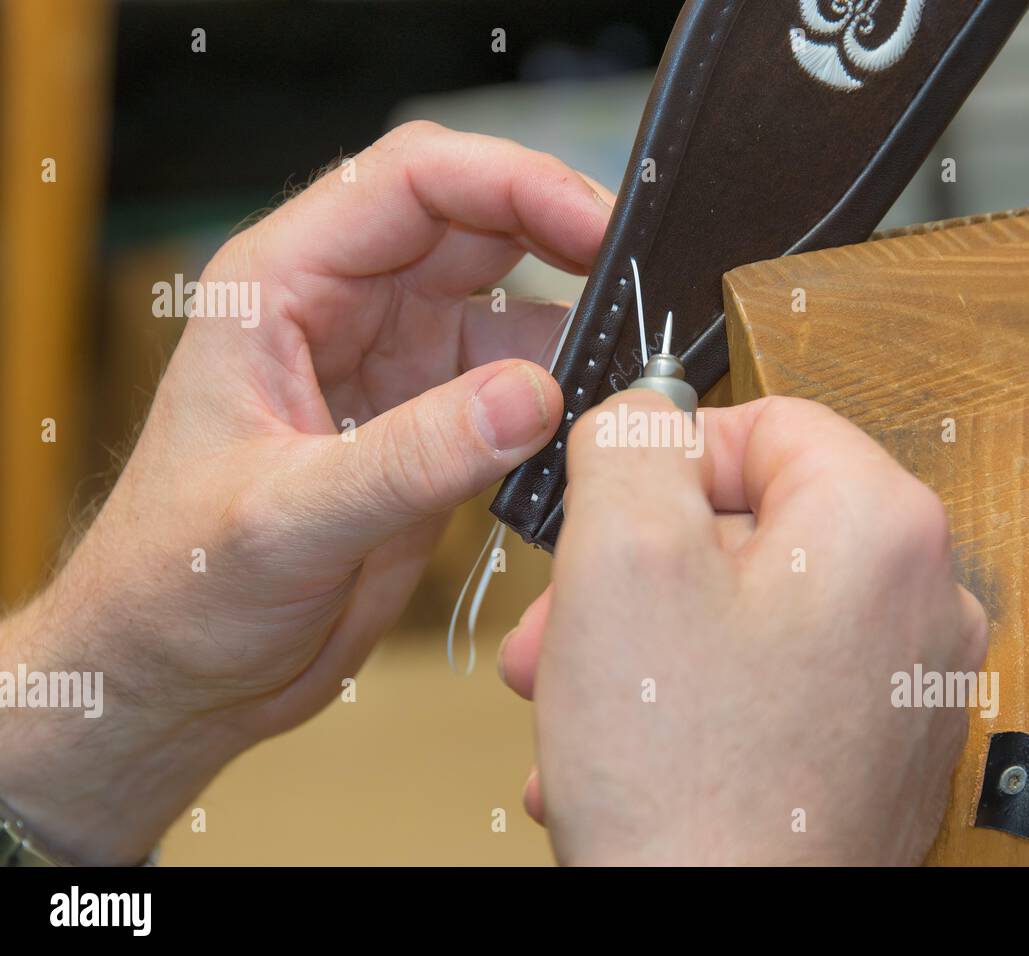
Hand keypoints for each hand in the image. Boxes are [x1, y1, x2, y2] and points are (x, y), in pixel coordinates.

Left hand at [0, 122, 612, 863]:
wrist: (175, 674)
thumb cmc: (176, 587)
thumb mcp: (286, 521)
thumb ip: (410, 459)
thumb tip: (534, 395)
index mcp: (283, 286)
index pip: (410, 179)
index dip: (512, 180)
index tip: (594, 223)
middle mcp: (345, 310)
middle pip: (476, 226)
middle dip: (564, 238)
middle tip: (643, 283)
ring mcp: (394, 370)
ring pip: (508, 306)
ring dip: (573, 326)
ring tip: (636, 362)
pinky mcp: (430, 433)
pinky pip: (517, 388)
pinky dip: (565, 400)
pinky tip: (600, 424)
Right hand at [498, 393, 986, 864]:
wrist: (727, 945)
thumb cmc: (690, 782)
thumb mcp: (621, 557)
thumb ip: (631, 443)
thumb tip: (646, 412)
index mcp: (881, 525)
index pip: (766, 422)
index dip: (666, 460)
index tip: (609, 514)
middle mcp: (920, 601)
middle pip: (750, 527)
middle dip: (637, 573)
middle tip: (564, 623)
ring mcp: (904, 685)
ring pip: (747, 613)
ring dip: (648, 644)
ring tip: (580, 701)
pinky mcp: (876, 751)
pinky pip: (771, 684)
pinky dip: (695, 701)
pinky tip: (633, 750)